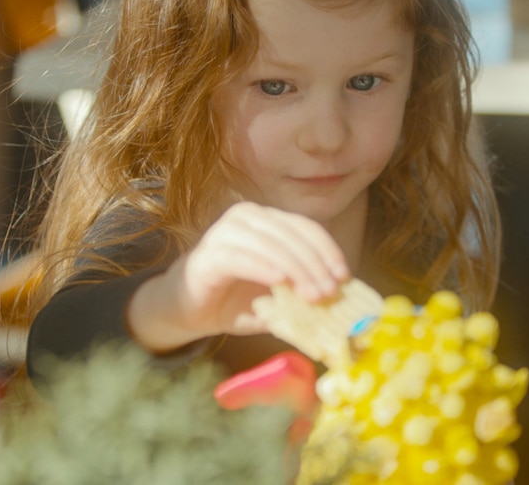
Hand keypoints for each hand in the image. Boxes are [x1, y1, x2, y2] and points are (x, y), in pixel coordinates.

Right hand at [178, 202, 349, 336]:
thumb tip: (335, 299)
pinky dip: (263, 268)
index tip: (344, 277)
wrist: (184, 310)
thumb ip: (300, 291)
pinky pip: (242, 257)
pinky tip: (280, 282)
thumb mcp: (274, 294)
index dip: (328, 251)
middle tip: (330, 293)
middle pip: (292, 235)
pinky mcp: (209, 253)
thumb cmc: (232, 299)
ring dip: (296, 270)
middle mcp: (246, 217)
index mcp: (266, 220)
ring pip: (271, 245)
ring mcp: (226, 232)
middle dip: (315, 265)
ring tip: (313, 295)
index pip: (306, 228)